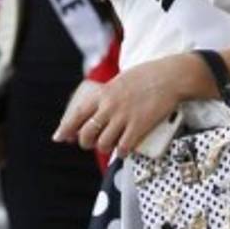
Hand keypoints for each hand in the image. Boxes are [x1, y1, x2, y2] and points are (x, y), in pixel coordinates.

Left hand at [53, 55, 194, 153]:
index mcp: (104, 93)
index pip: (77, 114)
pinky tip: (125, 148)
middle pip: (87, 134)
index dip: (66, 128)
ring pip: (103, 144)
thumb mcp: (120, 81)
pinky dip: (122, 151)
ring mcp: (124, 116)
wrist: (170, 76)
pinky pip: (123, 148)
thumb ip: (107, 96)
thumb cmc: (147, 77)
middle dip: (87, 142)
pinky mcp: (139, 126)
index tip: (59, 137)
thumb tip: (97, 111)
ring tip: (112, 143)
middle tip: (93, 142)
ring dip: (105, 148)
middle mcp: (110, 106)